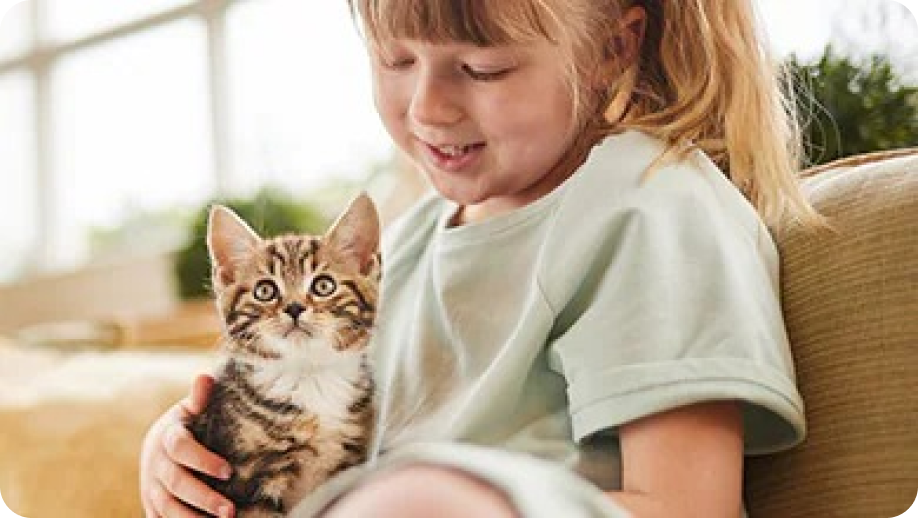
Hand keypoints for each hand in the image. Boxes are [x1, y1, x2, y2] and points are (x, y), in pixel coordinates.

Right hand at [140, 374, 234, 517]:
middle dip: (203, 498)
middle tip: (230, 512)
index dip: (203, 460)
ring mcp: (151, 487)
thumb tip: (206, 376)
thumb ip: (200, 398)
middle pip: (176, 484)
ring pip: (167, 508)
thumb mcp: (192, 410)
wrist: (159, 446)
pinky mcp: (151, 505)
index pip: (181, 449)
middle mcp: (155, 464)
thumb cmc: (187, 425)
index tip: (229, 470)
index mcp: (167, 437)